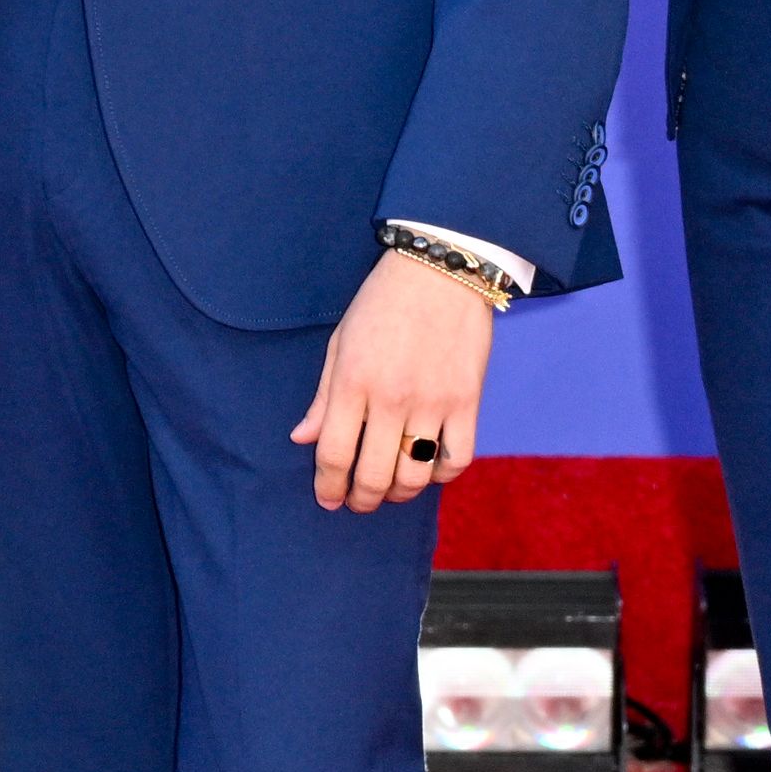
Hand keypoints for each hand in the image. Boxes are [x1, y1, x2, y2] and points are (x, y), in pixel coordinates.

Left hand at [292, 252, 495, 512]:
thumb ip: (324, 397)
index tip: (327, 498)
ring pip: (415, 475)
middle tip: (357, 502)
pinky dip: (442, 476)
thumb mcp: (340, 343)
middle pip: (373, 475)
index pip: (333, 454)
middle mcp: (391, 398)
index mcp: (353, 383)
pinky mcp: (468, 401)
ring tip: (391, 489)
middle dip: (361, 499)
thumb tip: (302, 440)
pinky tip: (429, 470)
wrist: (440, 268)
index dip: (327, 486)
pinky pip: (457, 458)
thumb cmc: (381, 303)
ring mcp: (433, 402)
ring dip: (399, 493)